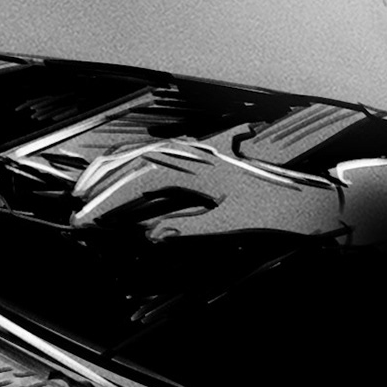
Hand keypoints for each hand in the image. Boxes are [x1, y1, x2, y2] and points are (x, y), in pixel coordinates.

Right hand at [69, 126, 345, 240]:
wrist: (309, 200)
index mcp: (197, 166)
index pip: (138, 179)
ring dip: (110, 173)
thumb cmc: (275, 212)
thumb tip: (149, 234)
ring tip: (87, 195)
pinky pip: (154, 157)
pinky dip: (129, 168)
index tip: (87, 221)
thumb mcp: (233, 224)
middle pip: (131, 160)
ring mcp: (195, 153)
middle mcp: (192, 153)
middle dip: (99, 184)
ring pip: (139, 155)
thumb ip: (188, 227)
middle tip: (77, 211)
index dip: (108, 200)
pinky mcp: (199, 160)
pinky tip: (121, 183)